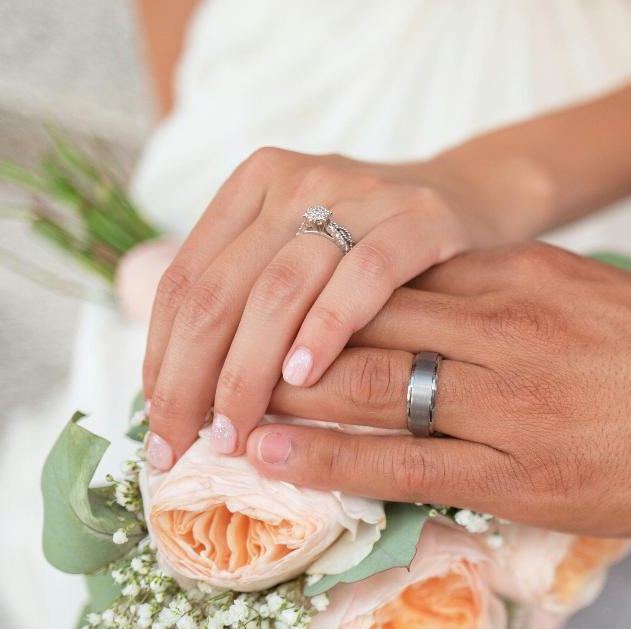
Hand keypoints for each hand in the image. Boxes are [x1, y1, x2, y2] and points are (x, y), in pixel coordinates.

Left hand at [141, 147, 525, 469]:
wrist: (471, 201)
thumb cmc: (374, 251)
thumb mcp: (302, 257)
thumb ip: (249, 302)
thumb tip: (182, 397)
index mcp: (254, 187)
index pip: (186, 283)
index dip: (161, 360)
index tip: (158, 427)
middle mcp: (296, 182)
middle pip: (220, 291)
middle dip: (192, 379)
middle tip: (186, 445)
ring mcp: (358, 195)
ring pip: (278, 289)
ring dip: (248, 370)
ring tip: (235, 430)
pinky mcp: (417, 218)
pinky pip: (362, 277)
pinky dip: (326, 329)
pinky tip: (304, 377)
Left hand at [244, 244, 630, 536]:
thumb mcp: (597, 295)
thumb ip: (518, 295)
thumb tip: (445, 305)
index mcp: (525, 275)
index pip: (394, 273)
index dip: (320, 292)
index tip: (270, 304)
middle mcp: (508, 327)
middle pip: (364, 321)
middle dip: (282, 340)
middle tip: (216, 354)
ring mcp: (513, 402)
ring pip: (370, 387)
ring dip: (286, 396)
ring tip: (220, 407)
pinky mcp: (524, 473)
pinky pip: (405, 463)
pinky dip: (329, 459)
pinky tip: (273, 456)